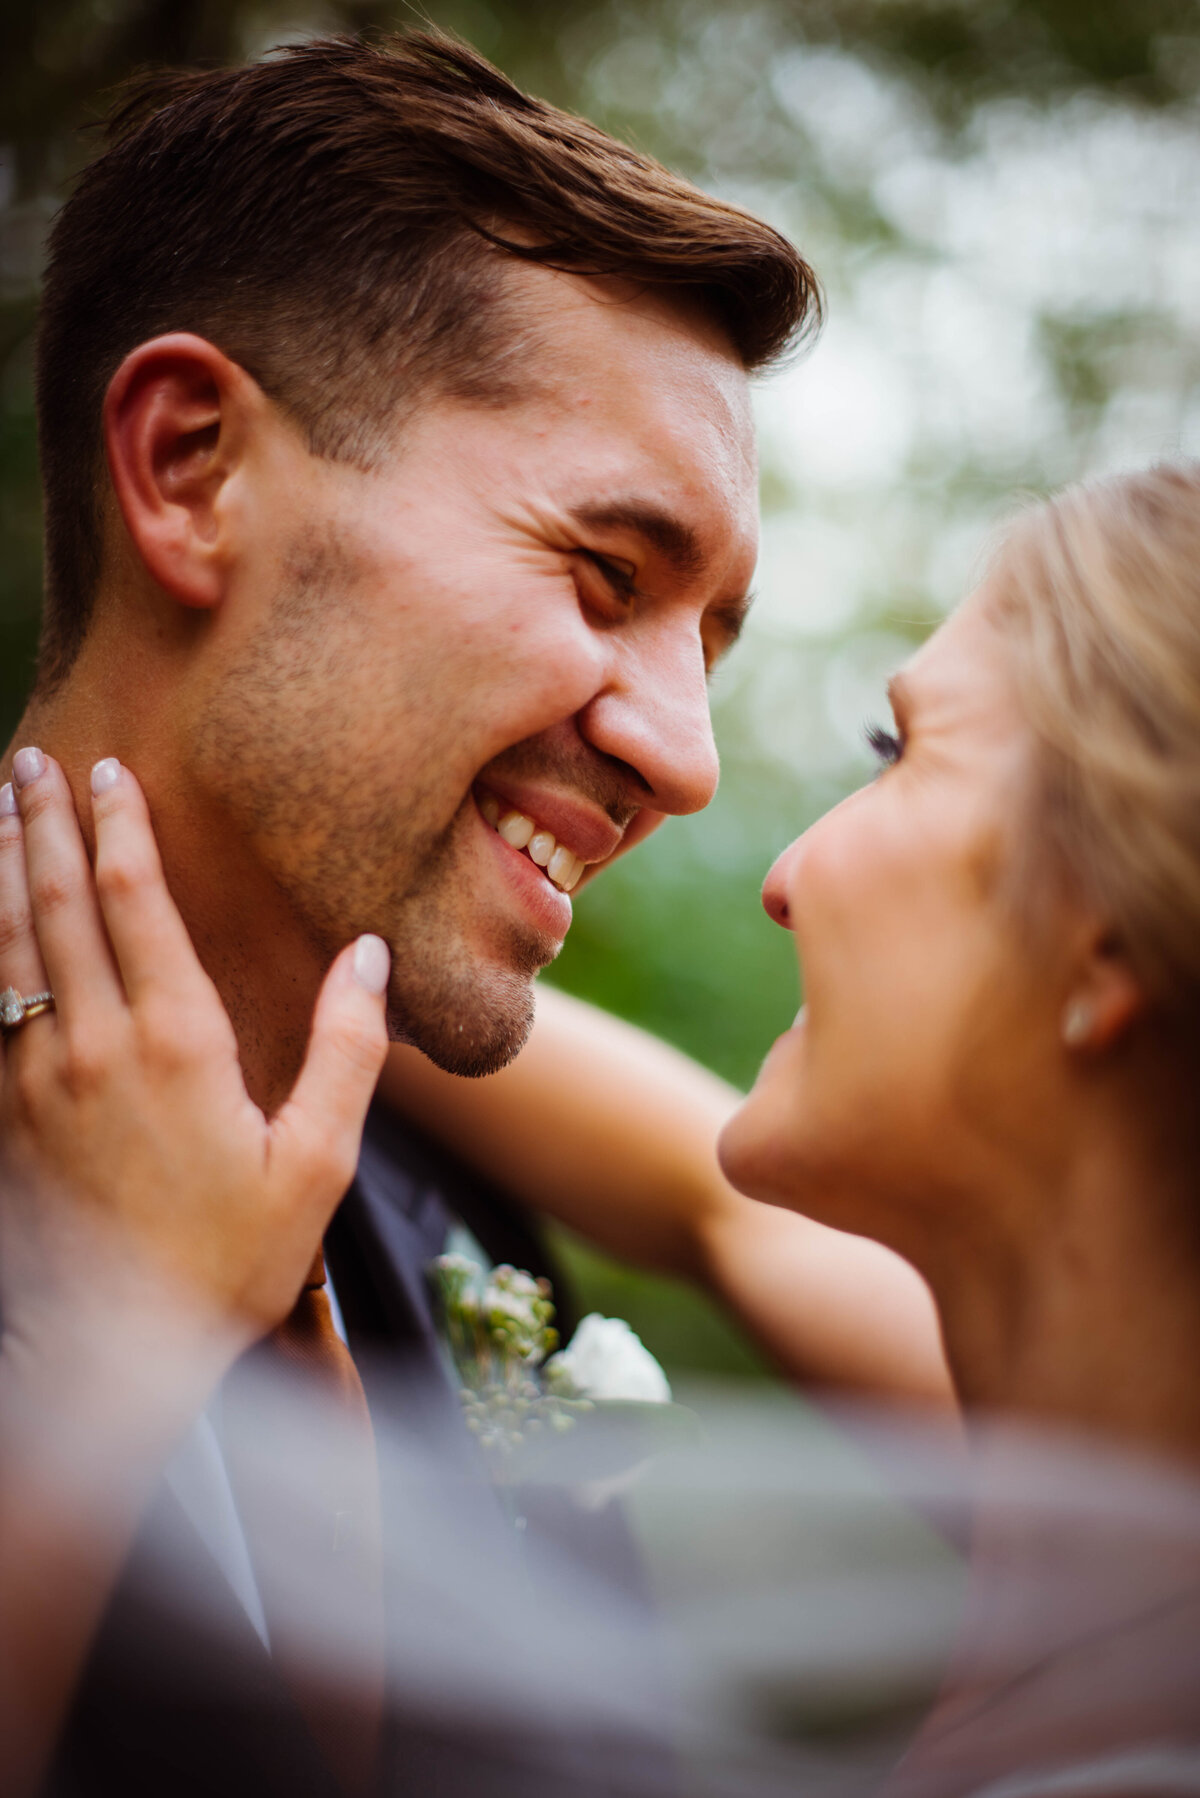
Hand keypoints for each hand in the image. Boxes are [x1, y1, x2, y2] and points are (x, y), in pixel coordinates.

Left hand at [0, 748, 389, 1368]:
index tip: (109, 771)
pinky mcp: (4, 1118)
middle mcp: (92, 1046)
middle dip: (40, 824)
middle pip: (54, 907)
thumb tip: (368, 956)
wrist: (118, 1357)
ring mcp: (35, 1080)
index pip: (134, 905)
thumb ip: (345, 1050)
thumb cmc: (232, 1261)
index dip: (119, 830)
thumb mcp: (316, 1162)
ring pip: (5, 948)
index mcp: (175, 1044)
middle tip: (31, 760)